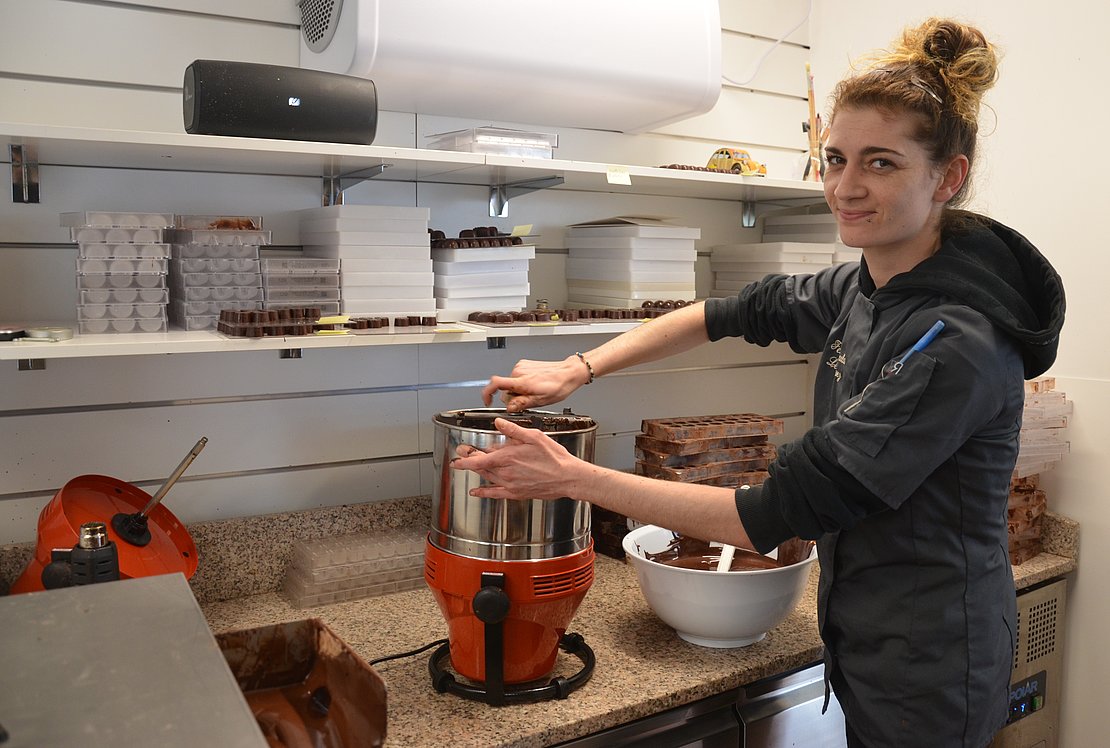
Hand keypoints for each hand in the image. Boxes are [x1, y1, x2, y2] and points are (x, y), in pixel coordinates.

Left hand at [450, 418, 580, 499]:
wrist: (567, 477)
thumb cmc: (555, 457)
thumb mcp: (534, 437)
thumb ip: (513, 430)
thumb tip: (498, 423)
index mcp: (509, 457)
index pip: (479, 458)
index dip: (465, 457)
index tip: (458, 454)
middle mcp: (506, 472)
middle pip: (480, 467)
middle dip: (468, 459)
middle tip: (461, 453)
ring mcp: (510, 484)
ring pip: (486, 478)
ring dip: (475, 472)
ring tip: (468, 465)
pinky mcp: (516, 493)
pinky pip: (495, 494)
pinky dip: (483, 492)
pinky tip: (476, 491)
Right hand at [480, 356, 589, 411]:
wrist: (568, 372)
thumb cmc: (558, 386)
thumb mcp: (540, 401)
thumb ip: (522, 404)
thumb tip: (509, 407)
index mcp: (522, 382)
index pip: (495, 384)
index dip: (487, 393)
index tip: (487, 401)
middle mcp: (518, 371)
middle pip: (505, 388)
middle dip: (512, 397)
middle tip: (527, 400)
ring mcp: (521, 366)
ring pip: (511, 383)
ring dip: (518, 390)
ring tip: (534, 392)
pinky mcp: (524, 364)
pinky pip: (517, 377)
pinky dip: (522, 383)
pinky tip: (534, 385)